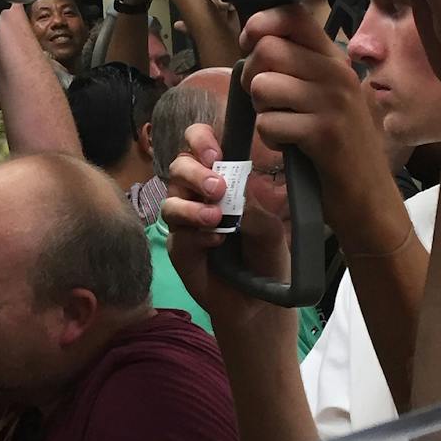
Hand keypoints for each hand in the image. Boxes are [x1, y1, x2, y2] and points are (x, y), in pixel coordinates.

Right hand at [161, 125, 295, 339]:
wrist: (261, 300)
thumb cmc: (266, 256)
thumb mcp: (270, 227)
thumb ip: (251, 205)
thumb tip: (234, 187)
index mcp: (220, 178)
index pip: (198, 144)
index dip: (199, 140)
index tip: (216, 154)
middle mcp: (196, 195)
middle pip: (178, 167)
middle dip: (195, 173)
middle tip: (219, 189)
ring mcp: (184, 222)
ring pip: (170, 201)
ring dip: (192, 207)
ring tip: (216, 219)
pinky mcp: (178, 248)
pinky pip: (176, 234)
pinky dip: (195, 235)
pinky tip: (216, 242)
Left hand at [238, 4, 378, 200]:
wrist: (367, 193)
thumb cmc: (334, 141)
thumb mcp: (321, 93)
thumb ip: (294, 64)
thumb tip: (253, 38)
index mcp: (334, 57)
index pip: (292, 15)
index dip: (260, 24)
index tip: (249, 43)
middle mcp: (337, 72)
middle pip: (267, 49)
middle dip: (251, 76)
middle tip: (267, 100)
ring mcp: (333, 101)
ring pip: (262, 86)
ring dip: (261, 110)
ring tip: (283, 123)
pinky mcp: (324, 132)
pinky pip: (268, 123)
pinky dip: (270, 138)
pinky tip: (291, 144)